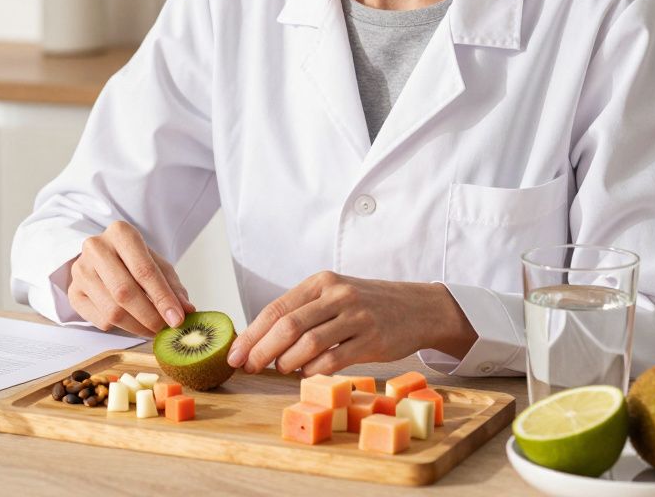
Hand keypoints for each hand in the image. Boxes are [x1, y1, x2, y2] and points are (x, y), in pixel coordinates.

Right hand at [67, 220, 196, 336]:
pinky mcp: (73, 292)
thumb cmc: (135, 261)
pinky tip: (130, 321)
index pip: (144, 270)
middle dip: (149, 316)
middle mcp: (96, 247)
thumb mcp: (158, 266)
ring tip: (151, 329)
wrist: (105, 258)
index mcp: (120, 232)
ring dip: (136, 326)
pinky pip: (99, 320)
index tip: (177, 319)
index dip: (162, 298)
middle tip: (165, 329)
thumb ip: (173, 287)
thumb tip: (187, 311)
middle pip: (124, 292)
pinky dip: (120, 327)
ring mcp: (80, 270)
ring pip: (111, 310)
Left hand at [225, 272, 476, 376]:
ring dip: (287, 361)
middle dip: (261, 349)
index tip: (235, 353)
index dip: (252, 334)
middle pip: (287, 325)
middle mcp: (337, 295)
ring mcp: (355, 316)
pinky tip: (307, 373)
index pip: (276, 308)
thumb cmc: (369, 305)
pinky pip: (334, 359)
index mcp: (321, 282)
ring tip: (280, 369)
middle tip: (248, 366)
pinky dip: (314, 370)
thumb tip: (260, 339)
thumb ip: (304, 311)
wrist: (418, 308)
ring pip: (308, 342)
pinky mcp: (372, 339)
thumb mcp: (335, 295)